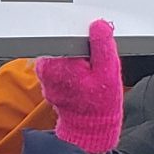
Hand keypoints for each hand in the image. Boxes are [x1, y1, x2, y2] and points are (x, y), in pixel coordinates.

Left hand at [35, 20, 123, 153]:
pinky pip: (63, 62)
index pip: (68, 33)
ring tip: (91, 71)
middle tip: (97, 62)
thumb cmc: (99, 104)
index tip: (98, 41)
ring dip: (79, 56)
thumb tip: (98, 25)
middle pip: (66, 41)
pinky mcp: (48, 78)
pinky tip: (85, 76)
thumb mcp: (108, 72)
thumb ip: (102, 46)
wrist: (90, 127)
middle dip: (83, 47)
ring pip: (65, 51)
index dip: (86, 34)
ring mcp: (45, 73)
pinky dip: (75, 65)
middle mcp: (46, 66)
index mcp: (58, 63)